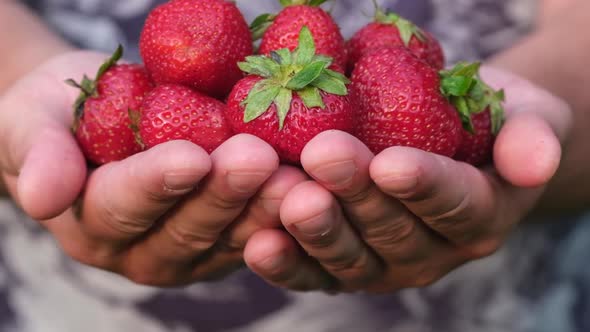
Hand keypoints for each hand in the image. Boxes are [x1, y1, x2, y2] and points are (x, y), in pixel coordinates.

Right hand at [0, 51, 306, 285]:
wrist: (98, 120)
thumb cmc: (62, 117)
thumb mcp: (31, 122)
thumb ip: (38, 156)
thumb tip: (41, 198)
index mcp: (90, 226)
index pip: (123, 207)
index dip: (157, 183)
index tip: (192, 157)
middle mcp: (141, 252)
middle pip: (187, 227)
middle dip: (225, 193)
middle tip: (258, 157)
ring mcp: (189, 252)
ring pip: (230, 233)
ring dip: (264, 205)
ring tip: (296, 174)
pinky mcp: (225, 242)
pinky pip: (256, 228)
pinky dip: (282, 207)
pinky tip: (308, 180)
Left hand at [243, 66, 571, 291]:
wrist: (446, 139)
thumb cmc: (482, 121)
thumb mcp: (525, 116)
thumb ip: (533, 138)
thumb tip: (535, 164)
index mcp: (479, 215)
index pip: (455, 204)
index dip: (424, 186)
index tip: (392, 162)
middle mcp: (432, 251)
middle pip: (393, 230)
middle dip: (357, 194)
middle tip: (324, 155)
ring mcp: (383, 264)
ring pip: (349, 258)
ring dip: (317, 229)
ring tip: (290, 197)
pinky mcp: (341, 267)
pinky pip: (313, 273)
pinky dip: (286, 262)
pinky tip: (257, 242)